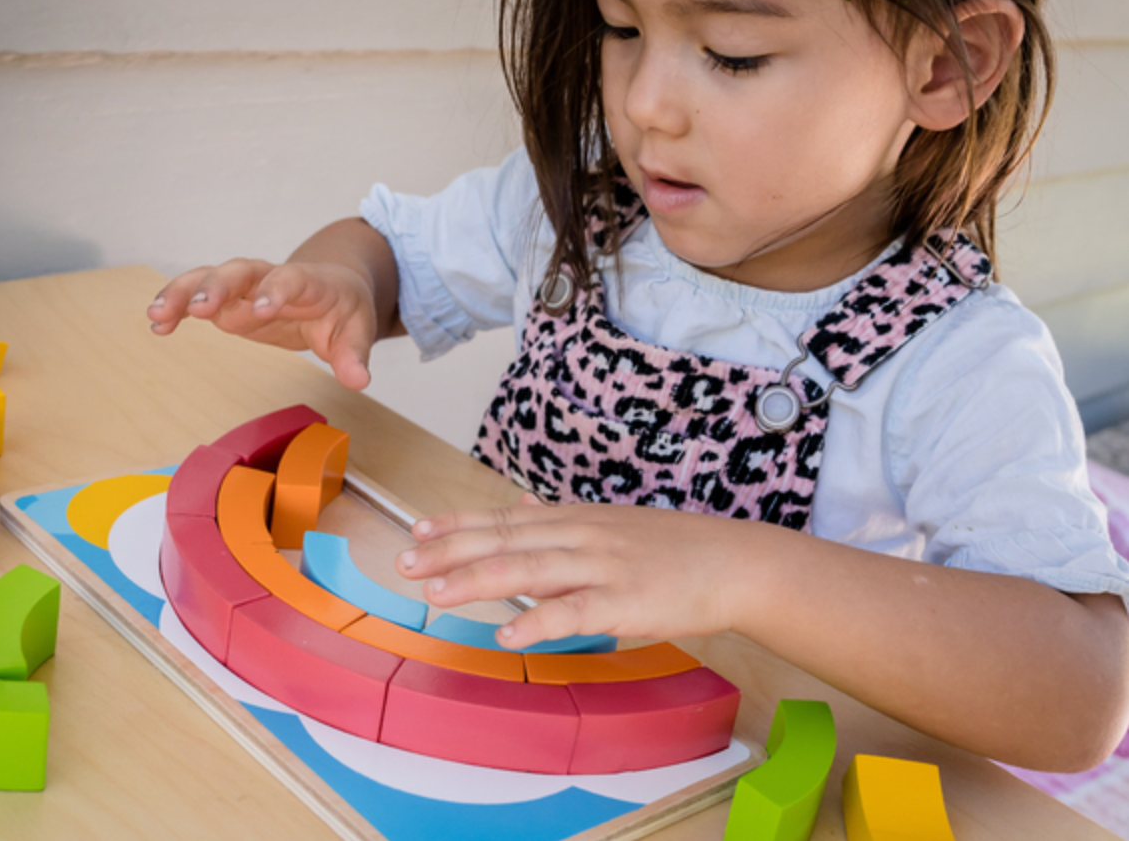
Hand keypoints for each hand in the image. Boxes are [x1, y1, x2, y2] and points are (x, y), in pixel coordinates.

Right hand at [147, 257, 377, 389]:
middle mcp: (271, 278)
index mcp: (308, 283)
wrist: (332, 287)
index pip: (290, 280)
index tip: (261, 311)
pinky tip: (158, 325)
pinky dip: (178, 306)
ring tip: (158, 315)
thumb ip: (353, 355)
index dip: (275, 292)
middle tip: (198, 308)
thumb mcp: (356, 331)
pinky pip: (198, 296)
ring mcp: (246, 288)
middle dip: (219, 286)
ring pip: (211, 278)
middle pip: (241, 272)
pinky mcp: (229, 301)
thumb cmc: (343, 310)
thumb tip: (358, 380)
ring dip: (184, 292)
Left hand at [397, 493, 750, 647]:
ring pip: (530, 570)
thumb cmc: (672, 547)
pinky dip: (539, 622)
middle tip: (404, 562)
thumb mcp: (610, 520)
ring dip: (479, 581)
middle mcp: (580, 536)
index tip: (416, 529)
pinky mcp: (625, 601)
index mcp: (574, 519)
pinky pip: (575, 612)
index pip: (503, 518)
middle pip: (505, 541)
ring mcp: (602, 567)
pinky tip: (508, 635)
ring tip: (436, 593)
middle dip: (451, 552)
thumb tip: (520, 502)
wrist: (733, 562)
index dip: (457, 524)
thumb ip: (559, 516)